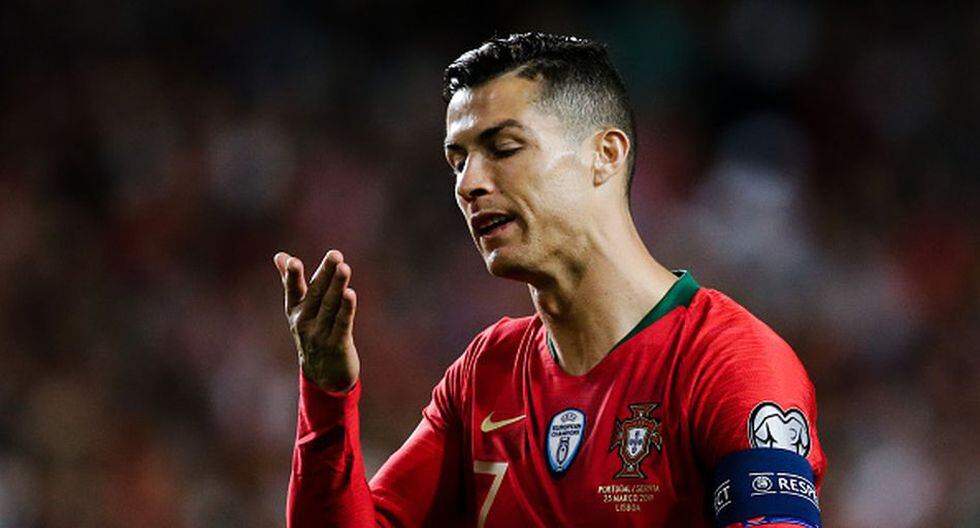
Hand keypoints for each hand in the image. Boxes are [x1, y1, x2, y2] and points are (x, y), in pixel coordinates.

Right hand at [273, 250, 358, 392]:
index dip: (292, 277)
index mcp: (295, 311)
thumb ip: (291, 282)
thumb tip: (280, 255)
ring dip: (337, 286)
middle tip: (335, 254)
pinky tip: (350, 293)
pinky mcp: (337, 345)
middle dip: (325, 273)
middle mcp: (304, 322)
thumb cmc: (312, 333)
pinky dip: (346, 308)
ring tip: (344, 267)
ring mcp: (320, 335)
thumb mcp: (299, 310)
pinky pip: (342, 323)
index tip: (292, 261)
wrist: (323, 375)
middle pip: (316, 294)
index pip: (293, 291)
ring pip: (330, 306)